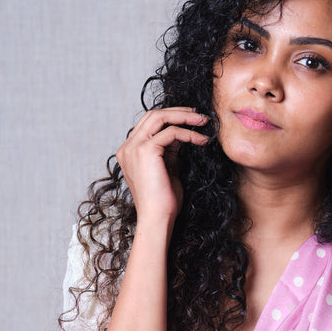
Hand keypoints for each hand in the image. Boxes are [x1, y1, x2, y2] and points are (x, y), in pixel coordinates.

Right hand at [115, 107, 209, 224]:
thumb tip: (183, 135)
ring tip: (204, 121)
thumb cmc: (164, 201)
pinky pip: (170, 132)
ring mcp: (134, 147)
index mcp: (129, 151)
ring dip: (184, 116)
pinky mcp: (145, 150)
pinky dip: (188, 133)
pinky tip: (202, 140)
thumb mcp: (168, 169)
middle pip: (152, 115)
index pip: (149, 124)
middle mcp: (127, 147)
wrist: (157, 218)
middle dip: (178, 112)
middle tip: (199, 115)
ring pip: (159, 117)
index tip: (191, 120)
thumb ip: (170, 151)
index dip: (171, 118)